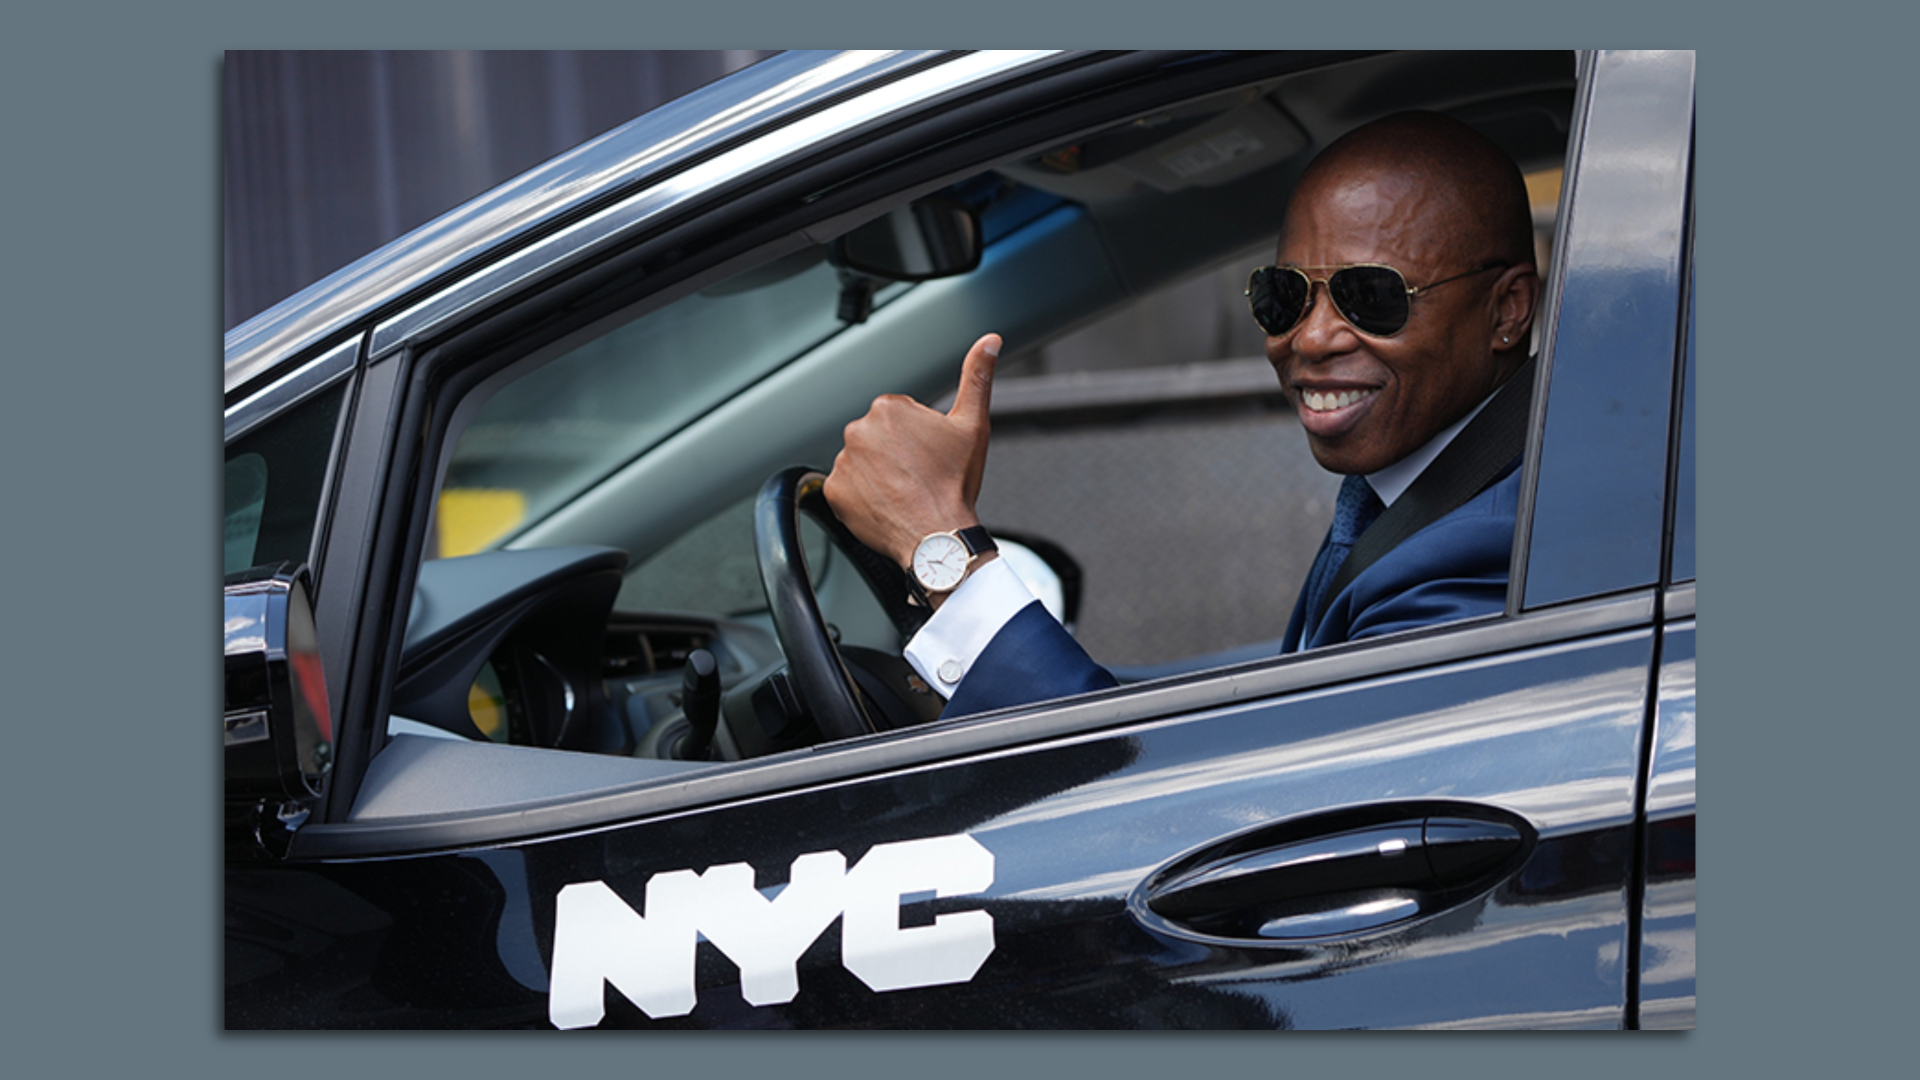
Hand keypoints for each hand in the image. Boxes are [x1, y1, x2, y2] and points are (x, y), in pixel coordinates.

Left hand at [824, 333, 999, 567]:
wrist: (937, 535)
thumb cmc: (954, 483)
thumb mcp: (973, 425)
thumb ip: (977, 376)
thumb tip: (989, 341)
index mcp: (889, 407)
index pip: (899, 417)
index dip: (919, 439)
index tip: (930, 457)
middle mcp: (858, 429)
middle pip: (878, 439)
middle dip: (896, 455)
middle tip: (919, 477)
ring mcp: (843, 461)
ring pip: (863, 462)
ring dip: (879, 475)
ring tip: (905, 493)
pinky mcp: (834, 490)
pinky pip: (847, 488)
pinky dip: (863, 496)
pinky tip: (887, 504)